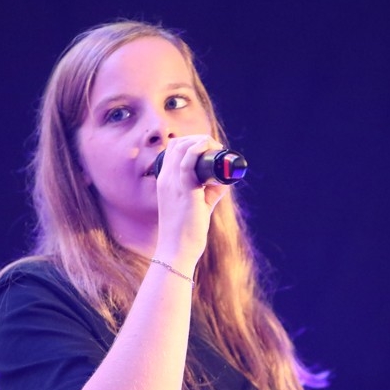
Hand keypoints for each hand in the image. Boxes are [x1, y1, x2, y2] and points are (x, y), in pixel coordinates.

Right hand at [153, 134, 229, 267]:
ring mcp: (172, 184)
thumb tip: (225, 179)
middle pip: (177, 144)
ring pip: (181, 148)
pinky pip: (188, 163)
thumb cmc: (186, 231)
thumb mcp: (197, 205)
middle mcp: (165, 179)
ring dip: (201, 142)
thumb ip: (210, 191)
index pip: (172, 150)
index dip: (191, 142)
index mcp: (165, 181)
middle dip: (199, 139)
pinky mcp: (184, 191)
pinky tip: (210, 149)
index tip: (209, 149)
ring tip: (216, 149)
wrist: (176, 251)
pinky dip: (198, 151)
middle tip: (216, 148)